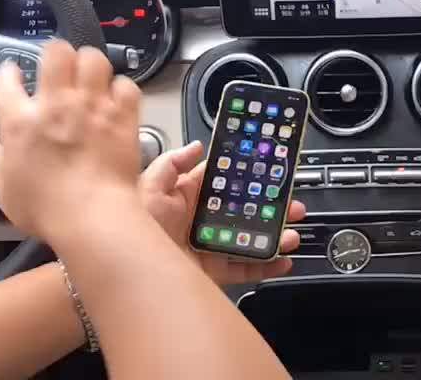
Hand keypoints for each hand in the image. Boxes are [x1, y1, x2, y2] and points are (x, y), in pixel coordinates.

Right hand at [0, 41, 141, 244]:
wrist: (92, 216)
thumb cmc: (47, 209)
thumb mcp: (7, 191)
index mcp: (20, 121)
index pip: (7, 78)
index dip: (9, 72)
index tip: (14, 75)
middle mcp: (56, 104)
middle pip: (56, 51)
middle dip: (58, 54)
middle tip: (61, 69)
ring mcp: (93, 106)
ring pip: (94, 59)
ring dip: (92, 65)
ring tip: (91, 79)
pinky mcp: (123, 116)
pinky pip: (127, 85)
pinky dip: (123, 89)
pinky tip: (118, 100)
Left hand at [140, 141, 305, 283]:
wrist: (128, 275)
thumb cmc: (132, 230)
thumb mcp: (148, 187)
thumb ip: (172, 163)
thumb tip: (196, 146)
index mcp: (189, 199)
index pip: (224, 183)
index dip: (247, 177)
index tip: (269, 172)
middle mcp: (203, 223)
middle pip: (245, 212)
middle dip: (271, 208)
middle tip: (291, 205)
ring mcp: (211, 248)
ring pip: (251, 240)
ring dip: (276, 237)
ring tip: (292, 234)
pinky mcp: (214, 272)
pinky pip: (246, 269)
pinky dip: (268, 266)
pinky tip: (283, 260)